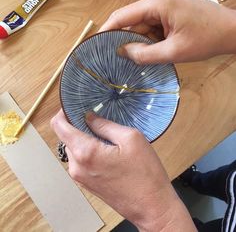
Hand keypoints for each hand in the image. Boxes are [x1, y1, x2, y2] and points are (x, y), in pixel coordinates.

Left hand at [51, 110, 195, 230]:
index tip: (74, 106)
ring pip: (74, 148)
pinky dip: (88, 150)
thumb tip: (89, 117)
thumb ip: (105, 125)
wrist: (151, 206)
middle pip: (66, 137)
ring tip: (105, 135)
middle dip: (78, 125)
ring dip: (84, 138)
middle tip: (97, 118)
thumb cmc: (145, 173)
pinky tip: (106, 149)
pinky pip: (80, 160)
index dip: (64, 112)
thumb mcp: (130, 138)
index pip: (59, 126)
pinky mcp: (86, 183)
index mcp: (85, 152)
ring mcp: (80, 177)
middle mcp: (76, 166)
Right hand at [100, 0, 235, 63]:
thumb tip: (123, 52)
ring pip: (142, 27)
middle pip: (132, 22)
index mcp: (158, 4)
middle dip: (126, 41)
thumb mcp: (173, 51)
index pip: (123, 16)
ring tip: (138, 60)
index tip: (97, 43)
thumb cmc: (206, 38)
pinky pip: (152, 29)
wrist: (230, 33)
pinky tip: (152, 53)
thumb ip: (146, 54)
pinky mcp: (169, 15)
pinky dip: (150, 41)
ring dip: (140, 43)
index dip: (108, 29)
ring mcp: (164, 8)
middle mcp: (158, 2)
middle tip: (118, 60)